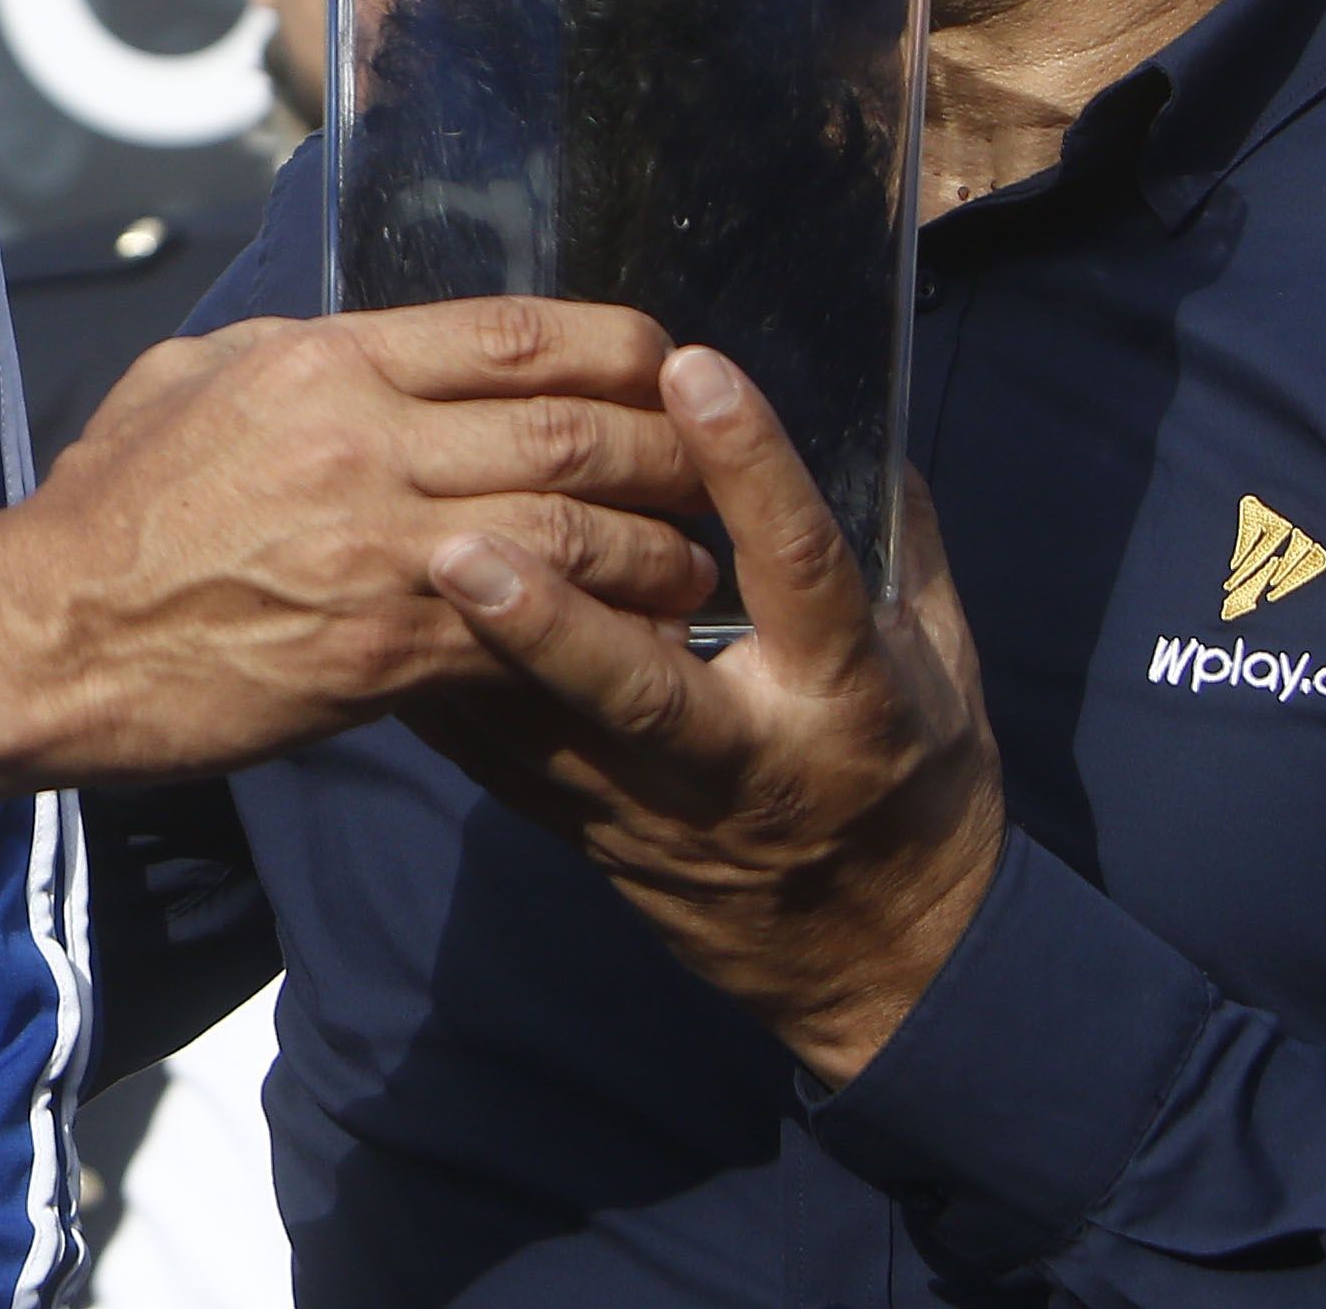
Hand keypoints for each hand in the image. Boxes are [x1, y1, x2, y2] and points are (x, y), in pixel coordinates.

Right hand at [0, 299, 722, 800]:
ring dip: (654, 553)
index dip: (616, 351)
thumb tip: (361, 341)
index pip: (514, 332)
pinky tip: (639, 651)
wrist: (46, 634)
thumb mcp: (190, 381)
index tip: (664, 371)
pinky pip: (529, 637)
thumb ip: (293, 355)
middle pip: (567, 428)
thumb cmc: (108, 509)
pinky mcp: (379, 650)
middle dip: (663, 451)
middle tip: (710, 474)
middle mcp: (364, 438)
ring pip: (570, 533)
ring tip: (697, 569)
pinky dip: (598, 641)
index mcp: (326, 361)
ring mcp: (378, 546)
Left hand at [406, 344, 1004, 1084]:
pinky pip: (504, 766)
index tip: (693, 371)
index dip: (751, 468)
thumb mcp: (941, 659)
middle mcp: (743, 759)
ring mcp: (658, 811)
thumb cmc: (915, 774)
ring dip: (466, 656)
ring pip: (545, 736)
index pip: (801, 569)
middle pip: (638, 690)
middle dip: (549, 624)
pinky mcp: (594, 837)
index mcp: (849, 697)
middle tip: (464, 546)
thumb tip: (852, 414)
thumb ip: (895, 542)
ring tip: (397, 569)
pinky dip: (441, 696)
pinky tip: (384, 626)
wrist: (874, 953)